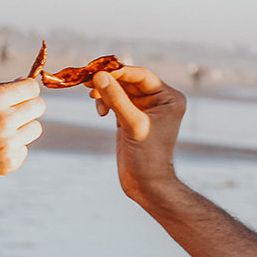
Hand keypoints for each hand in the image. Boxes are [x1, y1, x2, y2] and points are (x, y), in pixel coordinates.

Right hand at [0, 78, 43, 190]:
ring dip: (23, 128)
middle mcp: (5, 120)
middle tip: (14, 113)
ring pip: (35, 128)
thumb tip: (23, 82)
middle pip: (39, 106)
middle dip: (29, 107)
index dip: (27, 90)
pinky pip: (24, 149)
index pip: (32, 87)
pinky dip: (13, 148)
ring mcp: (9, 143)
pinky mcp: (10, 162)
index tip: (21, 95)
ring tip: (1, 132)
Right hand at [88, 66, 185, 200]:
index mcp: (169, 98)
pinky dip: (105, 101)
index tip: (97, 71)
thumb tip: (99, 76)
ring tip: (92, 97)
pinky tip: (101, 111)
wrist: (147, 184)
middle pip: (129, 81)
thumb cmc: (148, 157)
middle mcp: (159, 100)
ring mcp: (145, 109)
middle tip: (88, 81)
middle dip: (109, 80)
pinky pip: (116, 100)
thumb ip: (116, 99)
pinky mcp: (131, 117)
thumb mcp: (132, 124)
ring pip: (120, 89)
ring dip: (105, 91)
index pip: (141, 76)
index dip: (119, 72)